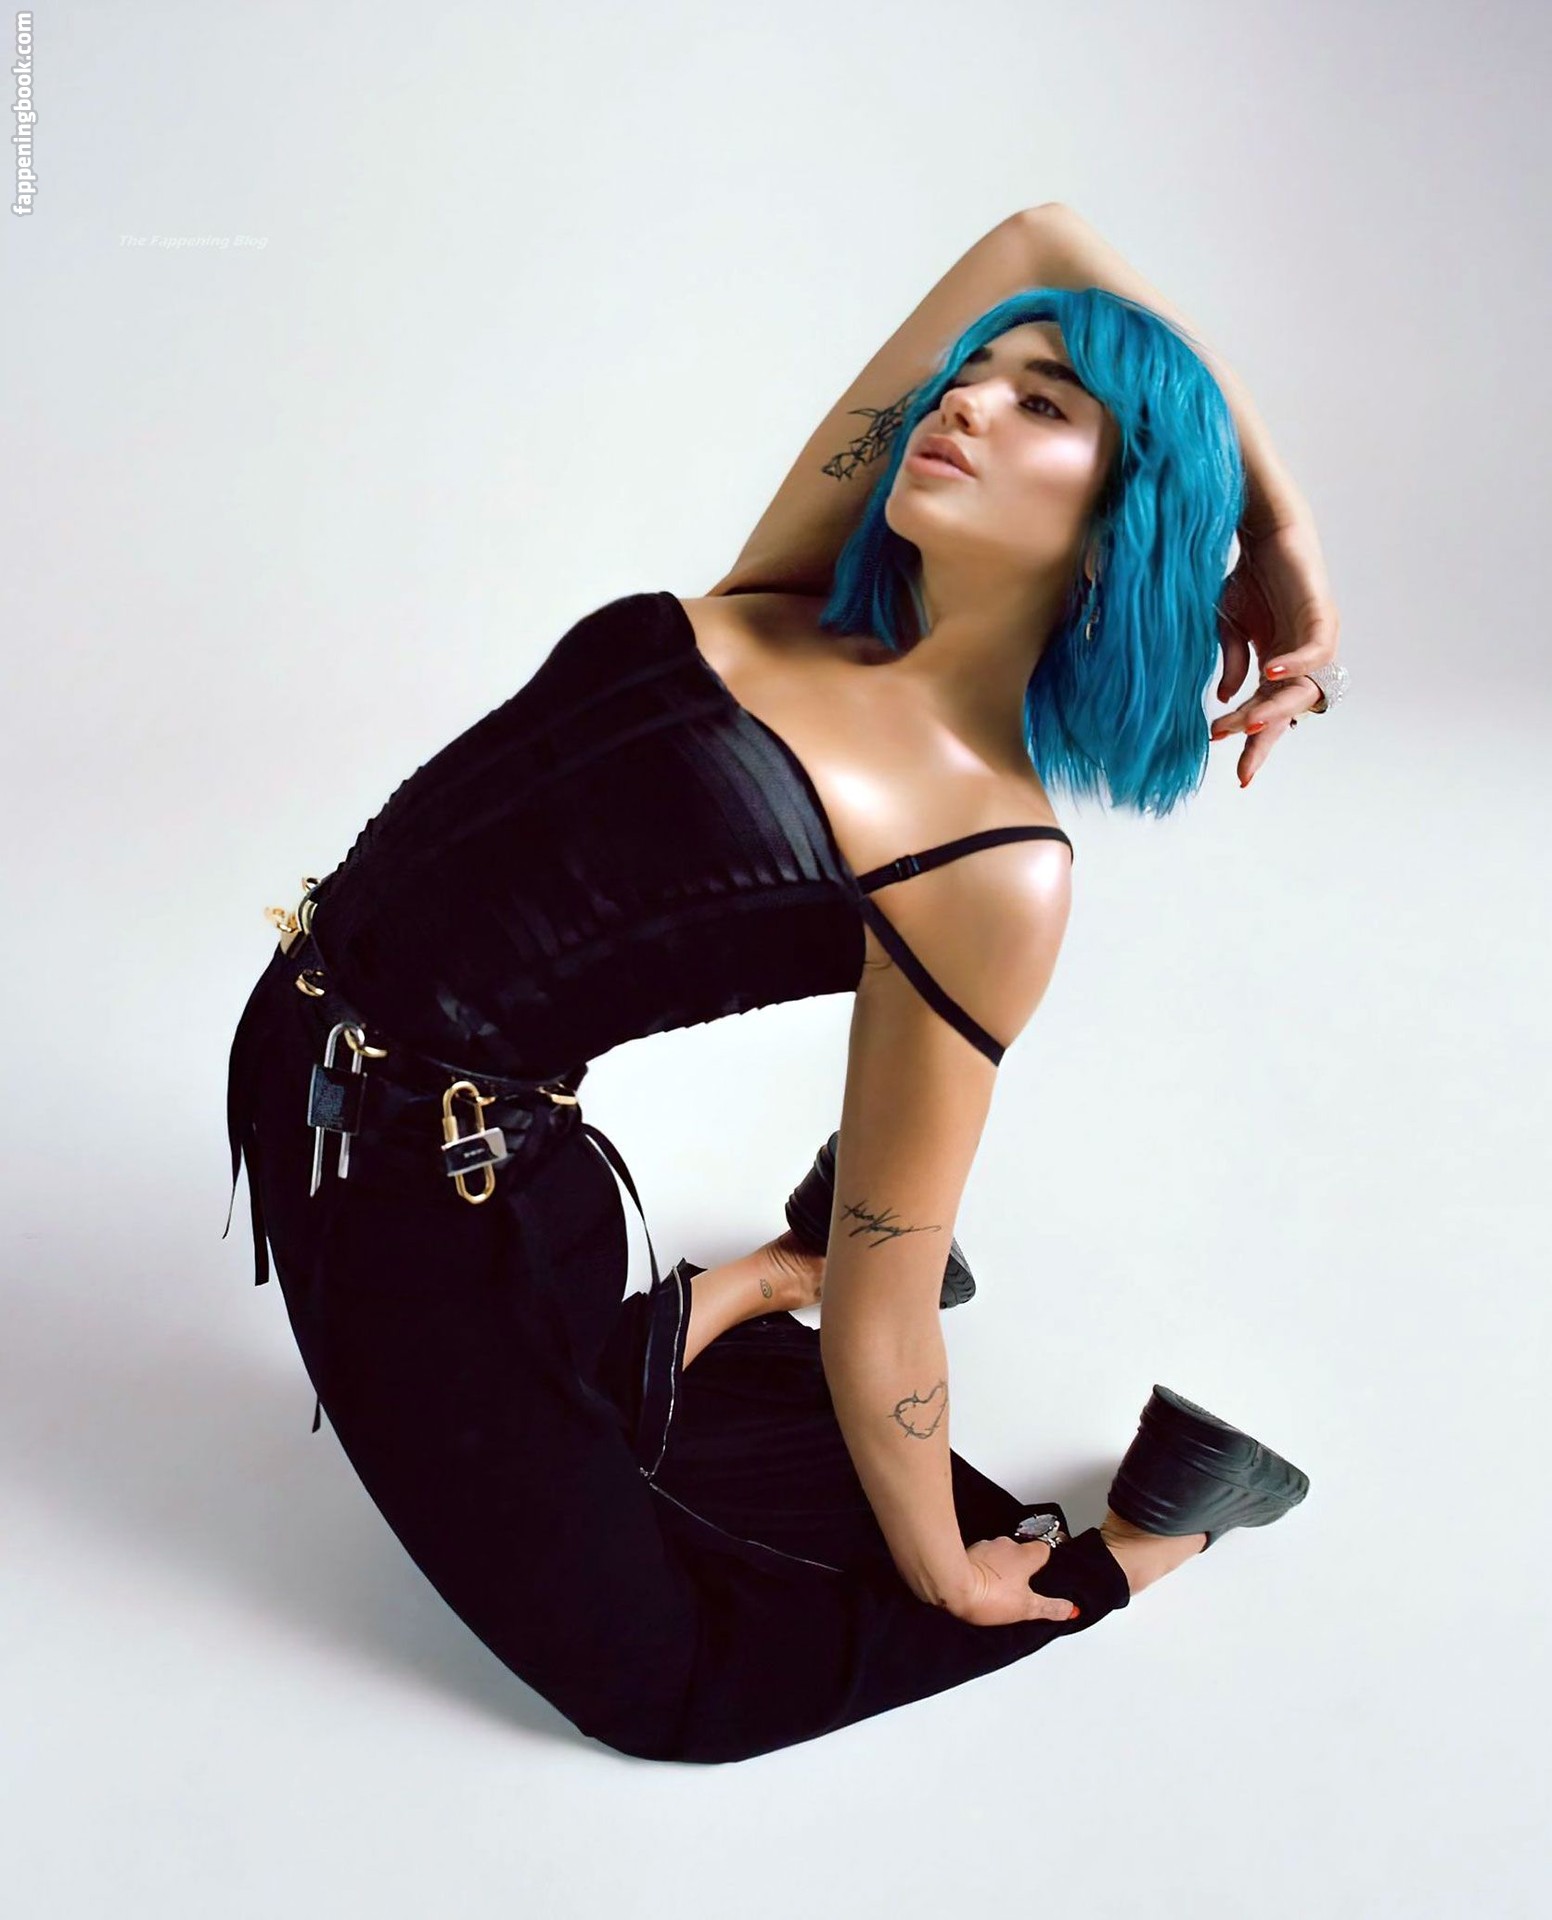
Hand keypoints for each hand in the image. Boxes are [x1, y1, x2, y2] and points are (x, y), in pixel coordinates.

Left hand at [947, 1535, 1081, 1627]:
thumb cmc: (990, 1595)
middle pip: (1020, 1551)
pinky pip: (981, 1558)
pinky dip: (982, 1567)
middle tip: (1018, 1588)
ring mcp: (985, 1546)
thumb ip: (1051, 1607)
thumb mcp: (1027, 1608)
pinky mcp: (967, 1552)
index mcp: (1025, 1554)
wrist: (951, 1587)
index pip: (1043, 1549)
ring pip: (999, 1554)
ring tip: (997, 1589)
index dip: (1043, 1562)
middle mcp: (1006, 1544)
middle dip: (1020, 1566)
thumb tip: (1070, 1609)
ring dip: (999, 1566)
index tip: (1042, 1575)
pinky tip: (978, 1583)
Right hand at [1211, 515, 1342, 787]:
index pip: (1267, 713)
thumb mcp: (1227, 627)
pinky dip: (1294, 665)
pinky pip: (1313, 651)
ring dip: (1273, 709)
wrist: (1265, 531)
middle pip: (1288, 712)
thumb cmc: (1247, 576)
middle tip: (1240, 761)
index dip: (1255, 745)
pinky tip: (1268, 674)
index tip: (1241, 777)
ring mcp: (1314, 640)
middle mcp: (1300, 660)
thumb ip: (1231, 662)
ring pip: (1301, 690)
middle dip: (1262, 738)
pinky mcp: (1321, 616)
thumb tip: (1226, 699)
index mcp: (1277, 666)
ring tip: (1245, 725)